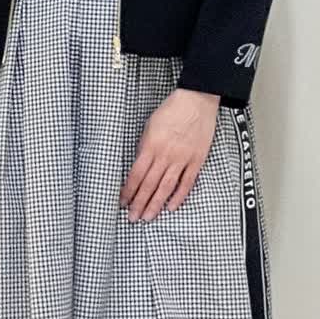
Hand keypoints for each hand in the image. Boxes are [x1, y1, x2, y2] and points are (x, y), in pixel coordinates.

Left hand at [120, 87, 219, 220]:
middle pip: (149, 185)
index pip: (136, 174)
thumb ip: (144, 147)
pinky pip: (187, 183)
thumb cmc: (172, 110)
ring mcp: (182, 159)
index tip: (123, 202)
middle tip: (133, 218)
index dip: (128, 191)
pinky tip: (171, 207)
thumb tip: (139, 166)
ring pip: (166, 187)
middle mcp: (165, 154)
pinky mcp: (196, 160)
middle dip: (139, 203)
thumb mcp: (149, 126)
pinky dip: (179, 196)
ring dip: (156, 204)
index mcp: (151, 145)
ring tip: (148, 217)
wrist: (197, 100)